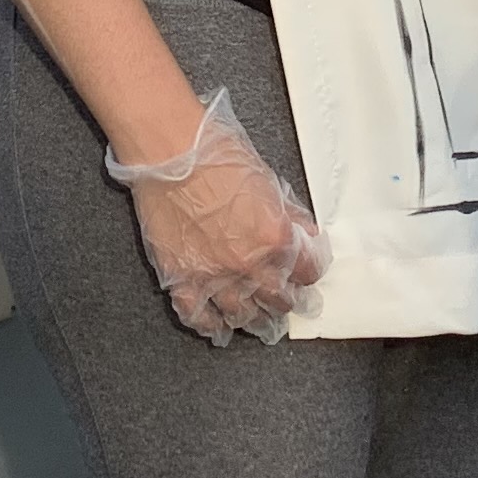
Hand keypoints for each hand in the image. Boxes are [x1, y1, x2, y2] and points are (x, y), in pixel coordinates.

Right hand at [107, 86, 328, 344]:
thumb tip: (306, 235)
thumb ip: (289, 215)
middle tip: (286, 303)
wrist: (168, 151)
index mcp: (276, 237)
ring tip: (260, 323)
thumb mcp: (268, 181)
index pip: (308, 272)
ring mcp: (214, 276)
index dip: (310, 272)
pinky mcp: (181, 279)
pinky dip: (210, 325)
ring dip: (254, 321)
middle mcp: (249, 264)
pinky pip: (198, 316)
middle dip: (285, 301)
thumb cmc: (215, 153)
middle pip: (279, 301)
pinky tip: (217, 327)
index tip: (307, 275)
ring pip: (243, 316)